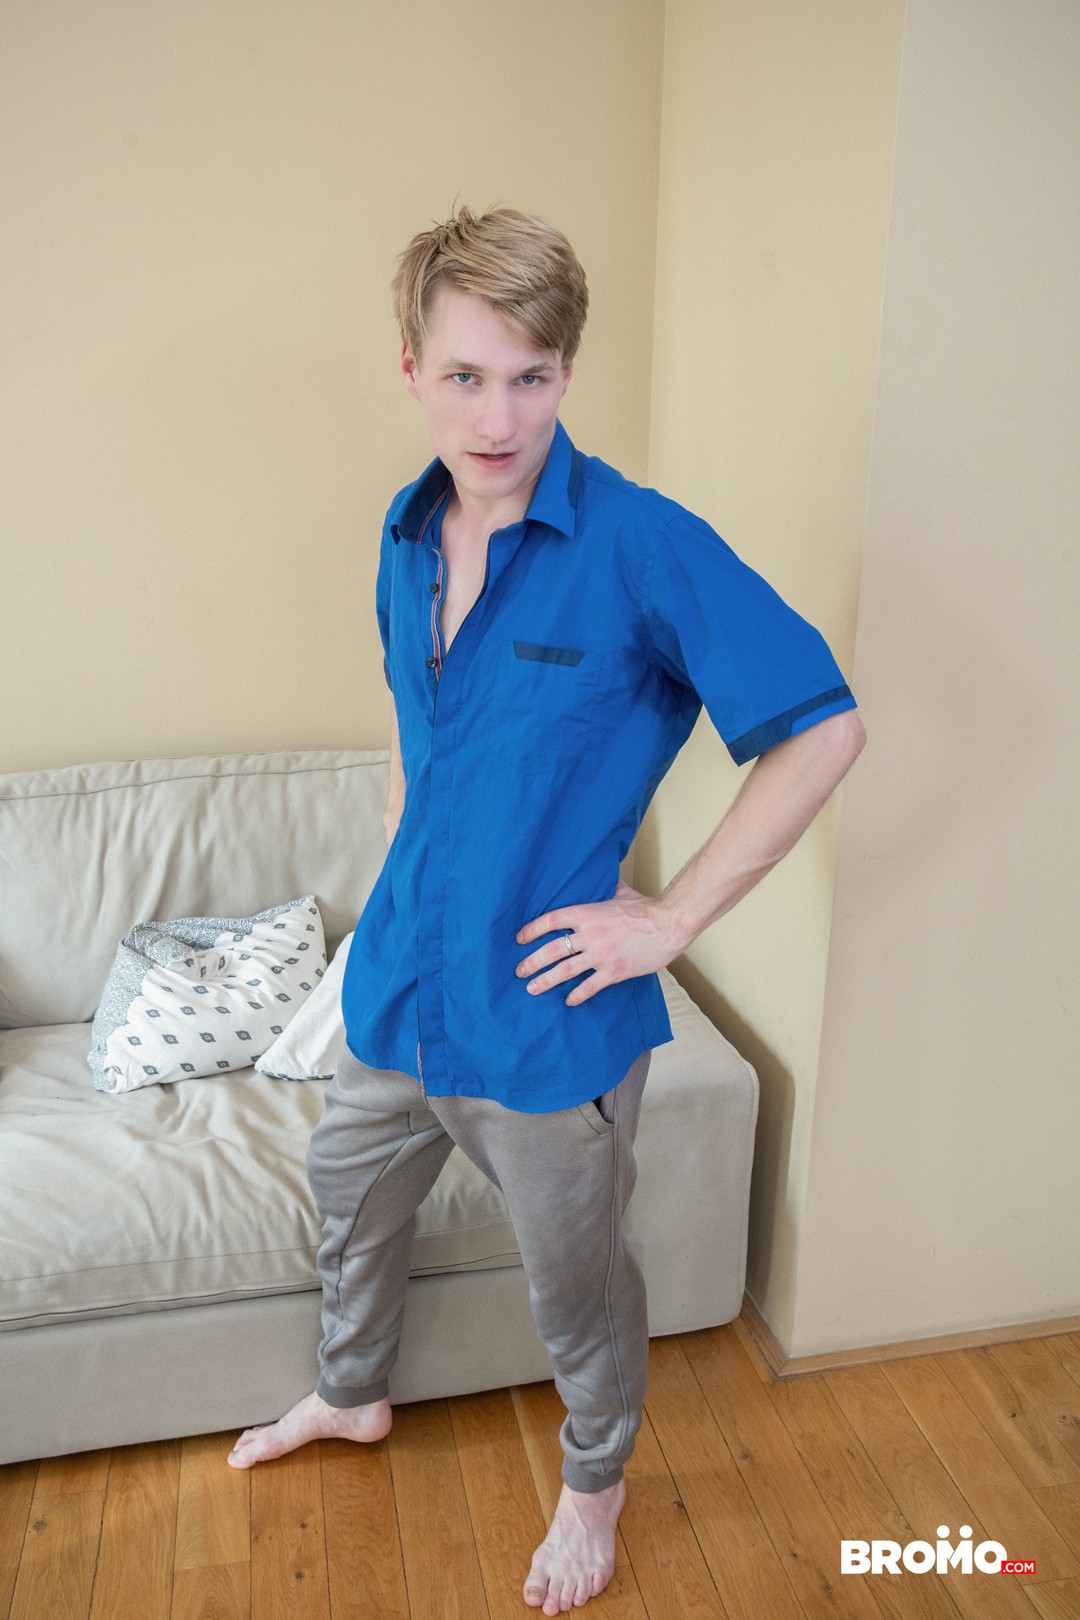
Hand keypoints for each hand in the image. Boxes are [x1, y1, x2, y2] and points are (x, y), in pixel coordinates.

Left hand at [514, 879, 688, 1005]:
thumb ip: (605, 887)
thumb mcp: (621, 892)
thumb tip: (599, 873)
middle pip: (553, 949)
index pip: (551, 920)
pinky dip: (577, 995)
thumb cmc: (646, 908)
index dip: (532, 929)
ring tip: (532, 988)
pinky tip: (568, 1001)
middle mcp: (591, 934)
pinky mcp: (615, 971)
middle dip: (532, 961)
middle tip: (519, 971)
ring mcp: (602, 954)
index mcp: (588, 913)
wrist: (669, 924)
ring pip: (566, 970)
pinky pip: (590, 986)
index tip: (520, 938)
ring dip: (546, 981)